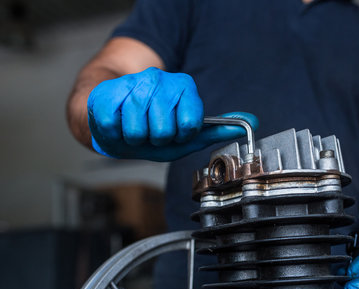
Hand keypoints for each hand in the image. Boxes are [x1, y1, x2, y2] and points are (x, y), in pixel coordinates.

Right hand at [88, 67, 257, 160]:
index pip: (190, 124)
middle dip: (156, 139)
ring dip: (135, 138)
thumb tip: (252, 122)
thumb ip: (216, 130)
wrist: (112, 119)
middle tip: (151, 131)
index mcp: (184, 87)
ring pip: (138, 130)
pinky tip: (117, 123)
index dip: (180, 135)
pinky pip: (115, 126)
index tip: (175, 131)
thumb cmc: (151, 130)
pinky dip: (115, 134)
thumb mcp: (186, 135)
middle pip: (164, 130)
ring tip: (134, 128)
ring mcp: (132, 83)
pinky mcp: (106, 93)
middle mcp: (160, 79)